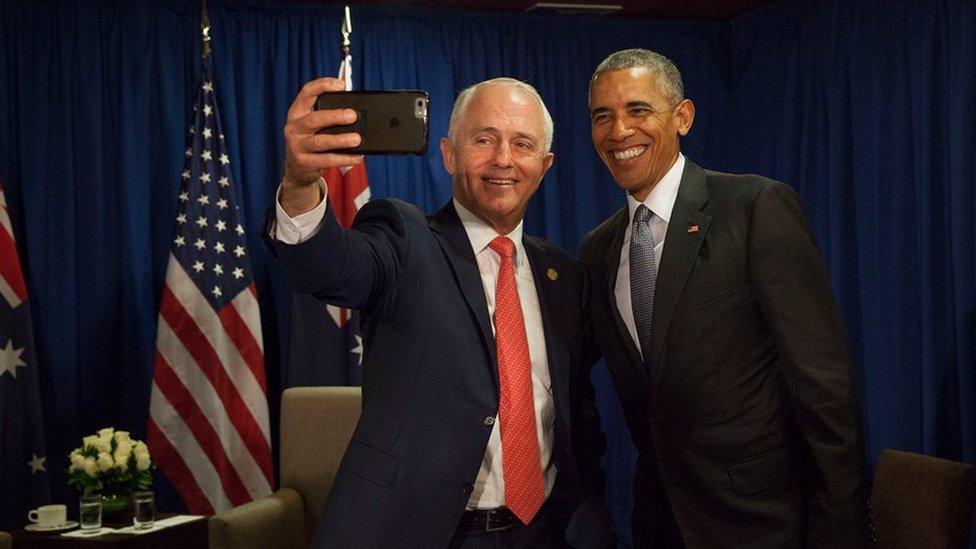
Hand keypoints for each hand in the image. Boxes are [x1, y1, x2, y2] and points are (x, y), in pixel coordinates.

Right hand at [280, 78, 362, 214]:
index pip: (307, 93)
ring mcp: (297, 145)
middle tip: (353, 116)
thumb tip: (355, 109)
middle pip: (314, 119)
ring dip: (340, 140)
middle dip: (335, 116)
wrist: (297, 168)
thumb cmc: (311, 139)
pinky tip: (357, 156)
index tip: (342, 85)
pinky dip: (344, 158)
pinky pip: (327, 160)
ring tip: (357, 139)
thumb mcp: (314, 125)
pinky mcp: (304, 162)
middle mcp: (294, 127)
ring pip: (320, 141)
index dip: (323, 85)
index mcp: (297, 112)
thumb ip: (329, 114)